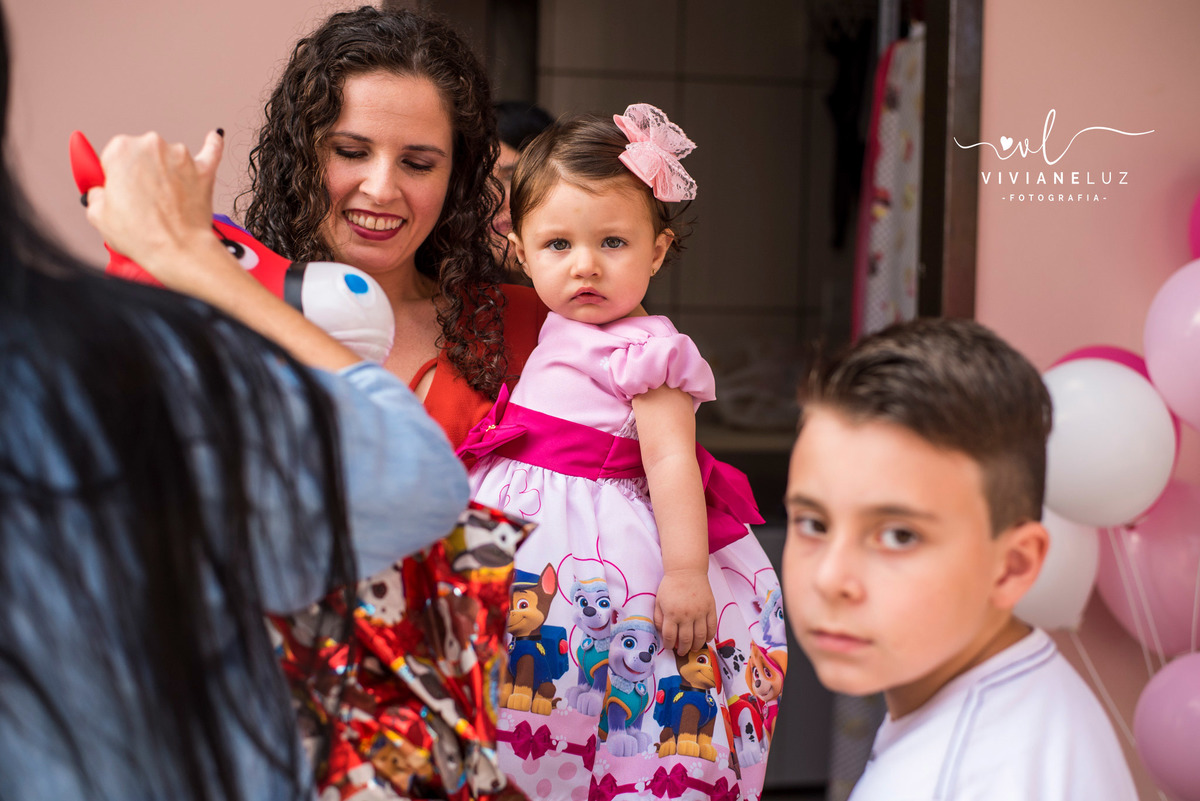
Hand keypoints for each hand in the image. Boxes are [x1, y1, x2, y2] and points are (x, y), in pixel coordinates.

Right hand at [85, 129, 227, 287]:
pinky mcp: (204, 170)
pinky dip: (212, 146)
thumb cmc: (141, 235)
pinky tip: (214, 138)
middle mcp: (152, 145)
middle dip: (140, 176)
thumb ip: (96, 193)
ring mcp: (180, 156)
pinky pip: (211, 151)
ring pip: (169, 159)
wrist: (178, 251)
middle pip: (141, 155)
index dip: (115, 177)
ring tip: (165, 204)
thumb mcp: (97, 214)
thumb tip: (101, 191)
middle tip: (142, 204)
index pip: (112, 157)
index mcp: (120, 149)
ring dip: (166, 176)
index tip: (118, 191)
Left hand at [654, 568, 716, 654]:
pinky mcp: (710, 608)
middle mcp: (686, 615)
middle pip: (686, 640)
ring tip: (693, 648)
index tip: (669, 647)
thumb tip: (662, 634)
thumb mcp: (658, 601)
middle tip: (681, 652)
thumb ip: (658, 618)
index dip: (669, 645)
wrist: (686, 571)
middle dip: (683, 649)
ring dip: (696, 646)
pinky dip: (709, 636)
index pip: (670, 637)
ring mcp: (700, 612)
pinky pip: (712, 627)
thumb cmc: (671, 586)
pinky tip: (706, 639)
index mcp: (671, 613)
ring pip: (700, 636)